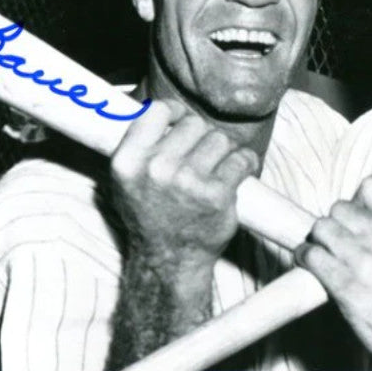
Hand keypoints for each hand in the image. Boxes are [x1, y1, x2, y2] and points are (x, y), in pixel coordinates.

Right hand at [109, 100, 259, 278]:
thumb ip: (138, 146)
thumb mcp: (126, 181)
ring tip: (218, 169)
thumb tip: (162, 110)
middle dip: (203, 137)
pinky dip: (245, 163)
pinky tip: (238, 172)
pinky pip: (241, 159)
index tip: (183, 122)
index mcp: (128, 161)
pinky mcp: (217, 194)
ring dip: (224, 151)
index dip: (176, 112)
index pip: (158, 111)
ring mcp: (187, 182)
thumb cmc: (150, 216)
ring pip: (220, 139)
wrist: (168, 260)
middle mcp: (156, 168)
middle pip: (195, 124)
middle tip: (203, 158)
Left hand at [295, 176, 371, 370]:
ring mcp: (365, 259)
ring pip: (321, 228)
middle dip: (335, 226)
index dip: (357, 201)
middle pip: (340, 209)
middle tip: (336, 244)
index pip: (371, 186)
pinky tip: (309, 266)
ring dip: (317, 242)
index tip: (356, 217)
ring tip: (321, 256)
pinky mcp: (346, 285)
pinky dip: (305, 258)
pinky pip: (310, 255)